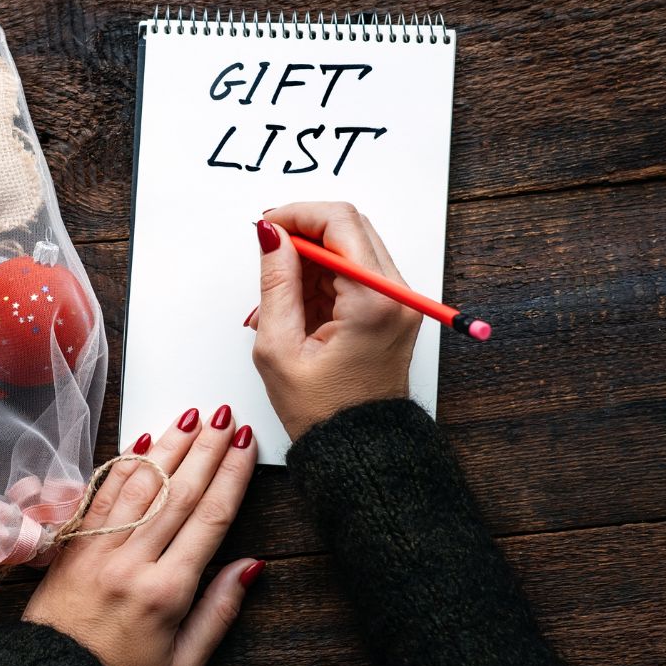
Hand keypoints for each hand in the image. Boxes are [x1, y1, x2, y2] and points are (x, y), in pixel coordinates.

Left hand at [23, 407, 260, 665]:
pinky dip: (123, 464)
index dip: (231, 474)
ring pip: (140, 484)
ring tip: (189, 416)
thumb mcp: (184, 664)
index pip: (209, 518)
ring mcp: (98, 549)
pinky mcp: (72, 544)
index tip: (244, 443)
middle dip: (205, 448)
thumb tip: (251, 566)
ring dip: (168, 445)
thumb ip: (219, 611)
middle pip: (178, 491)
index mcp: (165, 592)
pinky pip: (101, 494)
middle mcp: (131, 562)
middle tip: (223, 415)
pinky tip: (141, 441)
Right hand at [248, 202, 421, 438]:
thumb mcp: (279, 346)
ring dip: (310, 258)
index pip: (339, 222)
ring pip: (351, 246)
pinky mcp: (392, 310)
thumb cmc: (323, 412)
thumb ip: (275, 281)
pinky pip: (355, 272)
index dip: (296, 215)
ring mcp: (398, 302)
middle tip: (269, 252)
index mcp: (373, 301)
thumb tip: (270, 235)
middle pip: (349, 227)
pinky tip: (297, 308)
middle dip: (303, 232)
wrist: (359, 450)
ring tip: (280, 297)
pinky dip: (322, 278)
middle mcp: (396, 295)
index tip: (266, 227)